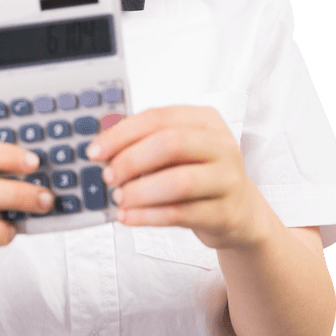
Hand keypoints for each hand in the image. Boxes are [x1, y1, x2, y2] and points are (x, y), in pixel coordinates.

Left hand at [87, 106, 266, 251]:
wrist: (240, 213)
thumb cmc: (199, 176)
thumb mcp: (179, 152)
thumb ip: (145, 144)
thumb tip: (102, 151)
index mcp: (206, 121)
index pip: (158, 118)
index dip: (121, 134)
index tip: (95, 152)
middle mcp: (222, 145)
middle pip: (171, 144)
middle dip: (131, 160)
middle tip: (109, 176)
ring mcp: (228, 179)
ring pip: (178, 182)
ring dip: (139, 192)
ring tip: (119, 198)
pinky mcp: (225, 213)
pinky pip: (180, 214)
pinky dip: (147, 216)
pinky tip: (128, 217)